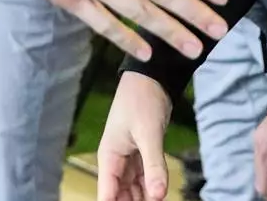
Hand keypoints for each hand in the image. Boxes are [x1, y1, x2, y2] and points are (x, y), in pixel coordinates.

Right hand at [96, 71, 172, 200]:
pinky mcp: (142, 155)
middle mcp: (116, 161)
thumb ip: (153, 165)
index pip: (107, 195)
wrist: (152, 77)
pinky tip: (159, 196)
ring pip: (134, 191)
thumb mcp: (149, 133)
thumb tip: (158, 195)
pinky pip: (145, 180)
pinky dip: (152, 190)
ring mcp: (129, 159)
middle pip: (120, 196)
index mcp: (109, 157)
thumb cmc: (142, 98)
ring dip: (143, 199)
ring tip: (156, 200)